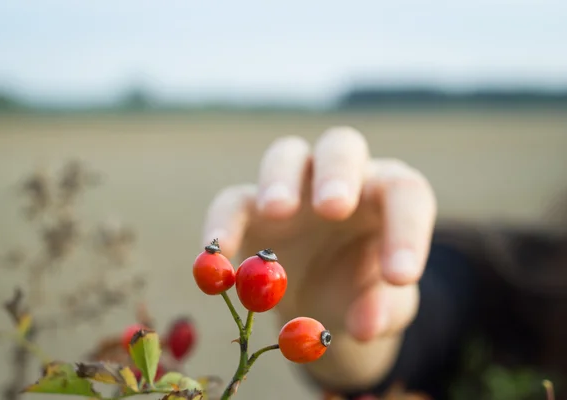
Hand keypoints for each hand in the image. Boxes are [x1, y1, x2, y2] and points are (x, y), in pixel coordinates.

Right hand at [202, 127, 435, 386]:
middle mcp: (342, 179)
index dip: (406, 231)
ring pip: (285, 155)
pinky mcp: (250, 209)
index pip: (405, 194)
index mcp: (387, 195)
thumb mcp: (384, 306)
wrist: (323, 300)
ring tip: (275, 211)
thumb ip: (384, 309)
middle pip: (342, 146)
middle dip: (337, 173)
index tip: (398, 277)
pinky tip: (216, 252)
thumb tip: (365, 325)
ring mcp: (293, 188)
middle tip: (333, 209)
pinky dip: (222, 222)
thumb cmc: (362, 290)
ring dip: (279, 178)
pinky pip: (232, 202)